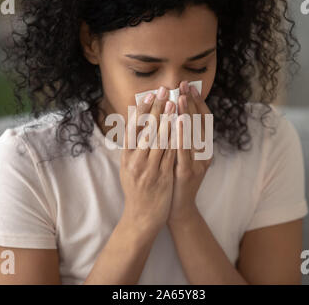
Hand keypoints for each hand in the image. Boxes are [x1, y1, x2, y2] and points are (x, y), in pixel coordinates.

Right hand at [120, 87, 176, 233]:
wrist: (141, 217)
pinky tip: (182, 128)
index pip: (132, 128)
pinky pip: (170, 155)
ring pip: (158, 140)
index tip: (149, 94)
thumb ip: (133, 149)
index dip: (141, 110)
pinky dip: (176, 140)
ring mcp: (148, 170)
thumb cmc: (136, 190)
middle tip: (164, 91)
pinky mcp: (162, 178)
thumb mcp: (128, 168)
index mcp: (126, 157)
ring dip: (167, 120)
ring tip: (174, 103)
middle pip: (146, 130)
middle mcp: (135, 162)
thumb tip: (136, 126)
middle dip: (156, 109)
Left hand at [167, 81, 212, 225]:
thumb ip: (180, 137)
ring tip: (179, 99)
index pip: (202, 120)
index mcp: (202, 148)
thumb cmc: (175, 179)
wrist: (177, 209)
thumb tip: (172, 114)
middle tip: (184, 86)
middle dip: (190, 103)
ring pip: (193, 136)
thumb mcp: (180, 156)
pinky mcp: (187, 173)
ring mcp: (197, 164)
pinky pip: (184, 152)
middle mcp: (203, 154)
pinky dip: (181, 136)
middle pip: (199, 124)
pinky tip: (176, 123)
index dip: (196, 102)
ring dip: (186, 116)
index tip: (189, 86)